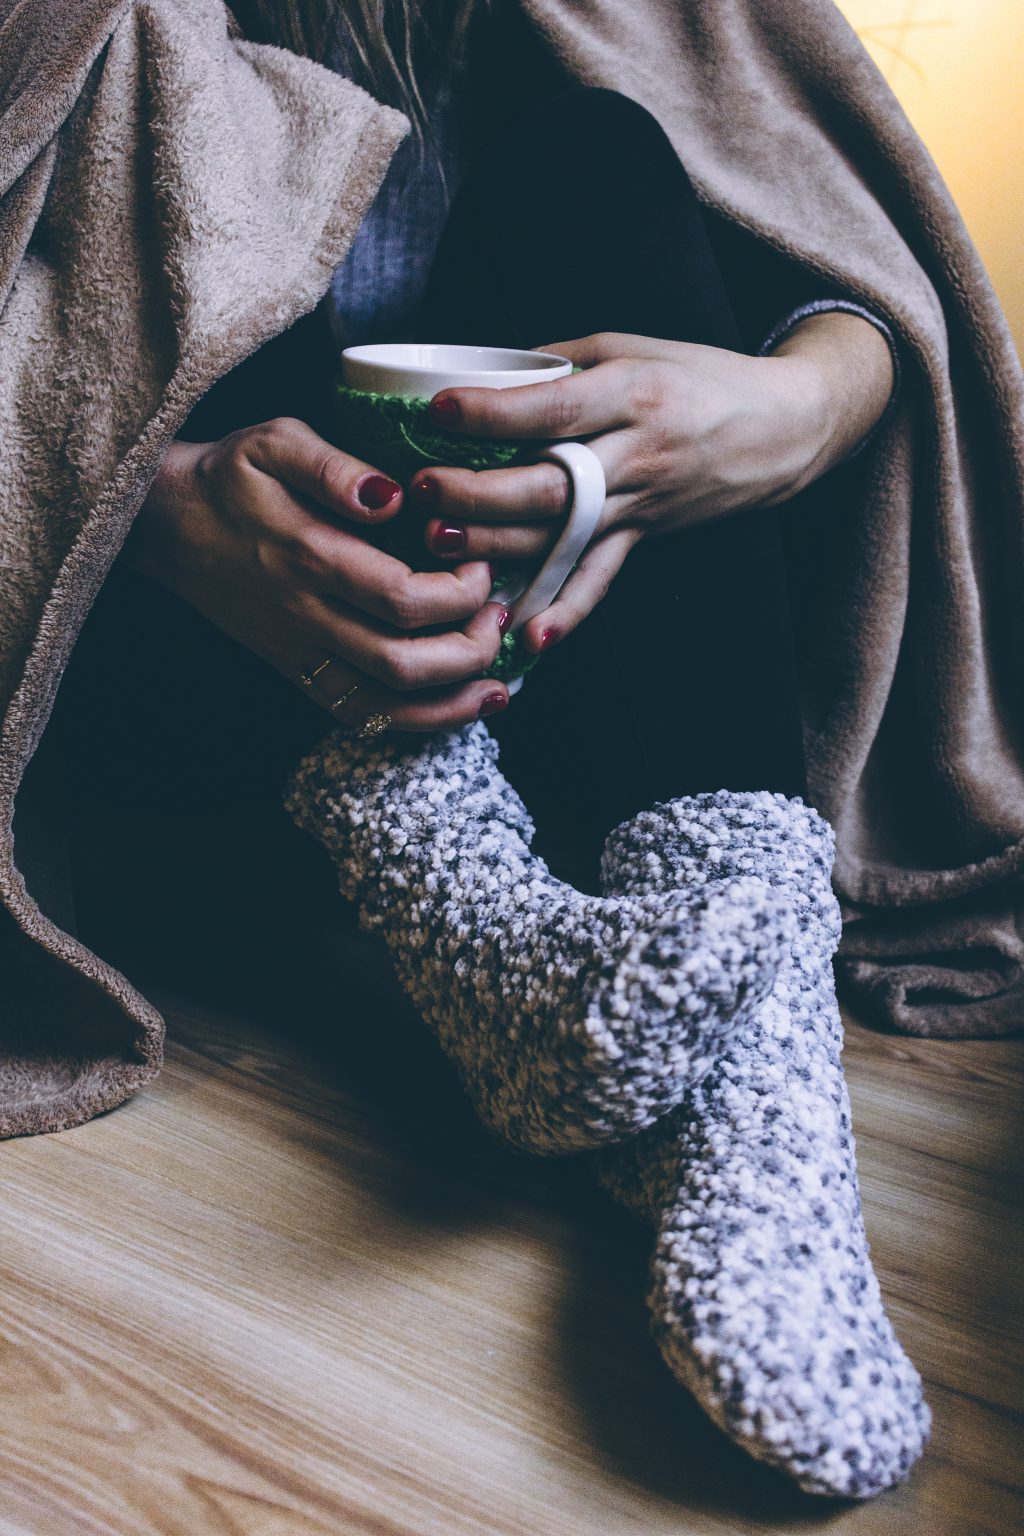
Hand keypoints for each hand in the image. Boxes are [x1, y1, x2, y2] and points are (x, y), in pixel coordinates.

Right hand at [122, 417, 510, 730]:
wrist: (164, 525)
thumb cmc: (232, 476)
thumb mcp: (276, 442)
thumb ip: (336, 467)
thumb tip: (394, 497)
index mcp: (309, 558)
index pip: (405, 599)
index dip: (462, 592)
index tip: (482, 565)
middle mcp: (305, 617)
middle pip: (405, 665)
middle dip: (472, 651)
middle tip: (500, 617)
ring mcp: (299, 653)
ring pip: (386, 707)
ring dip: (453, 703)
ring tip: (498, 682)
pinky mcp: (297, 672)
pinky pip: (360, 715)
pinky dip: (415, 720)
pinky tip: (454, 703)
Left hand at [410, 314, 893, 650]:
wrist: (785, 427)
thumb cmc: (701, 376)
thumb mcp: (632, 347)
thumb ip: (559, 364)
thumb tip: (483, 376)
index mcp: (633, 394)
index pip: (554, 409)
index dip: (495, 412)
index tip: (439, 410)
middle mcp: (637, 454)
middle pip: (549, 483)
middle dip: (478, 492)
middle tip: (421, 490)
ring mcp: (642, 504)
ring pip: (561, 534)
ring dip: (496, 546)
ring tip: (438, 547)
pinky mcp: (646, 537)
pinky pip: (601, 580)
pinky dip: (568, 613)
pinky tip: (529, 638)